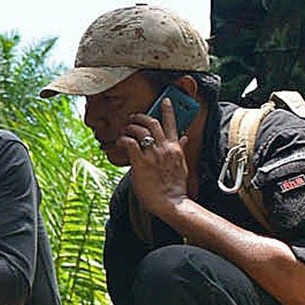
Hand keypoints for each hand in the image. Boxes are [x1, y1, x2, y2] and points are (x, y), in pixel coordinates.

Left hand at [119, 101, 190, 219]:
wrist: (171, 203)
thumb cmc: (175, 187)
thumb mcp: (182, 165)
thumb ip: (180, 149)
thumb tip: (184, 137)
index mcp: (175, 148)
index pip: (172, 124)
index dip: (168, 110)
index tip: (164, 100)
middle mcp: (164, 148)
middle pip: (152, 123)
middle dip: (140, 117)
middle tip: (132, 117)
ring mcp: (153, 155)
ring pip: (140, 130)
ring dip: (129, 127)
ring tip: (124, 131)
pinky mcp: (141, 162)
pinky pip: (130, 143)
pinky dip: (123, 139)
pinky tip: (120, 142)